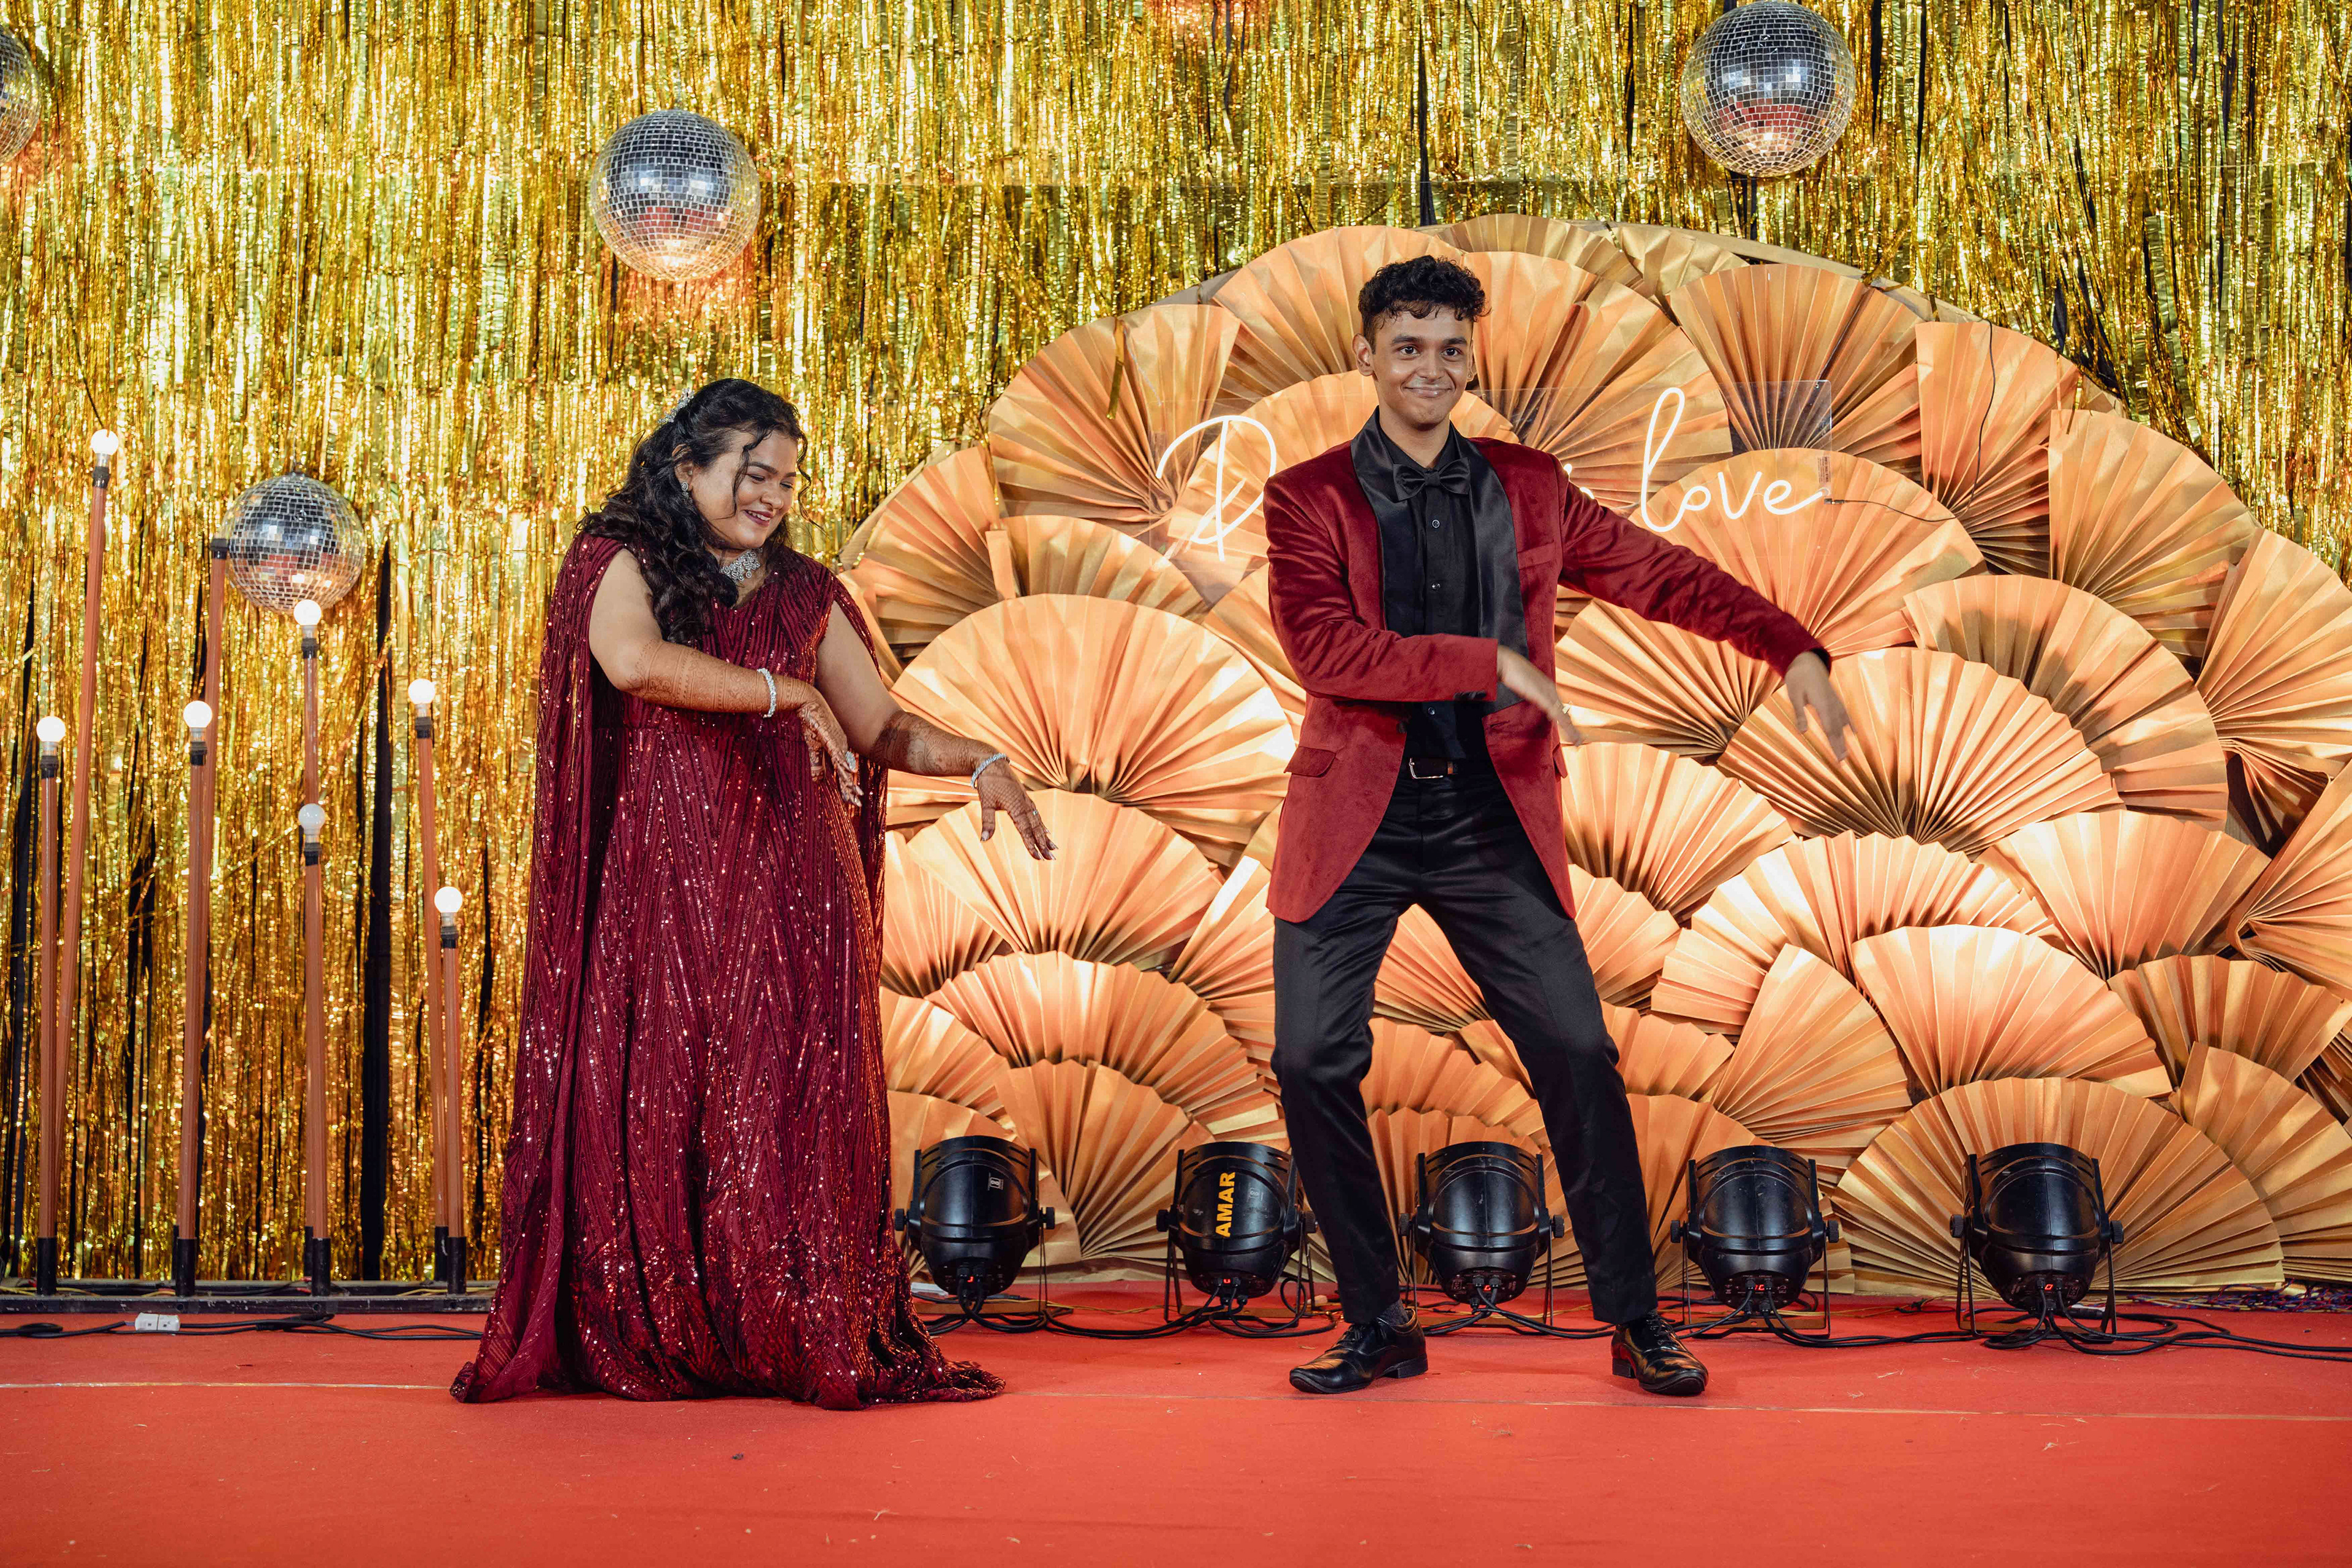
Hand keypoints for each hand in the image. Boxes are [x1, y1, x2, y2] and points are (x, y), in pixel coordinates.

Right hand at [775, 675, 862, 808]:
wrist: (807, 701)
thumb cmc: (810, 722)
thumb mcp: (813, 748)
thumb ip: (817, 764)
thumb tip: (818, 782)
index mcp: (837, 750)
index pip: (842, 773)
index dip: (846, 788)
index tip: (851, 801)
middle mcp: (841, 748)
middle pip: (847, 773)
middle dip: (851, 790)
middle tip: (858, 805)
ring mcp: (837, 742)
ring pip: (844, 766)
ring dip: (849, 782)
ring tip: (857, 795)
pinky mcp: (830, 736)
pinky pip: (837, 753)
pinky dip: (843, 763)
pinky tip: (850, 772)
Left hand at [975, 758, 1054, 860]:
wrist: (992, 763)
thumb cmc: (989, 782)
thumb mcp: (985, 803)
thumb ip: (987, 823)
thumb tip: (983, 840)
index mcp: (1016, 807)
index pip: (1025, 831)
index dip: (1031, 845)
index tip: (1038, 857)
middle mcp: (1024, 805)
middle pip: (1036, 828)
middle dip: (1043, 844)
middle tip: (1051, 858)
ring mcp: (1026, 801)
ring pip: (1038, 822)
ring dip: (1045, 836)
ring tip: (1054, 848)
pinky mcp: (1025, 798)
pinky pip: (1036, 814)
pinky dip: (1042, 824)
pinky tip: (1046, 830)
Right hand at [1496, 647, 1583, 745]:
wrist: (1506, 662)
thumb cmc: (1511, 671)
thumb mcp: (1523, 683)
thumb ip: (1529, 690)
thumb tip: (1529, 695)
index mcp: (1547, 688)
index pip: (1559, 708)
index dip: (1566, 721)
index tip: (1570, 733)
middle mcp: (1550, 690)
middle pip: (1564, 713)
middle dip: (1572, 729)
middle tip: (1579, 741)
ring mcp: (1546, 692)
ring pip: (1562, 714)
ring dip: (1570, 729)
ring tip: (1577, 741)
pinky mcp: (1541, 695)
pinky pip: (1553, 711)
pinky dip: (1562, 721)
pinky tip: (1567, 728)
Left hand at [1783, 651, 1850, 761]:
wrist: (1806, 660)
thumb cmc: (1797, 677)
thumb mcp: (1794, 695)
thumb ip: (1799, 713)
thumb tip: (1802, 731)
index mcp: (1822, 704)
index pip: (1830, 728)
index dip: (1835, 744)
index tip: (1839, 757)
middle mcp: (1832, 704)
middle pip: (1838, 729)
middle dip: (1841, 745)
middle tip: (1843, 762)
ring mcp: (1835, 701)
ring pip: (1843, 723)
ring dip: (1845, 738)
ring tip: (1847, 753)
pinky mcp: (1835, 699)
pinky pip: (1845, 714)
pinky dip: (1849, 724)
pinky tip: (1854, 733)